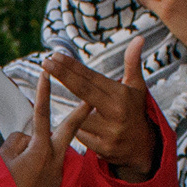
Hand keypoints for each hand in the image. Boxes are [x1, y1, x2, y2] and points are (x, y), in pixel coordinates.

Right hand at [0, 69, 91, 186]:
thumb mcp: (1, 161)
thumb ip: (15, 143)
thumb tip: (24, 139)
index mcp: (37, 150)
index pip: (40, 115)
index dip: (43, 94)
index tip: (47, 76)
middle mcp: (52, 160)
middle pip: (68, 130)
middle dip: (78, 113)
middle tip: (88, 96)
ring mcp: (55, 173)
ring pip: (51, 151)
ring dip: (40, 151)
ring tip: (18, 169)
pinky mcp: (54, 185)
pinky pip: (46, 167)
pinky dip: (36, 168)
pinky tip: (23, 182)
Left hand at [40, 38, 155, 180]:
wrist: (141, 145)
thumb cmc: (133, 109)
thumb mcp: (136, 87)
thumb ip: (132, 63)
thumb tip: (139, 37)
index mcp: (122, 95)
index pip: (91, 78)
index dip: (72, 67)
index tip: (55, 55)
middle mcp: (117, 112)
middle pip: (82, 91)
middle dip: (62, 75)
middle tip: (45, 62)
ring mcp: (110, 131)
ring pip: (77, 117)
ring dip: (73, 112)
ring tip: (82, 114)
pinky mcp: (103, 148)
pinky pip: (79, 135)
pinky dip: (77, 130)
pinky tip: (84, 130)